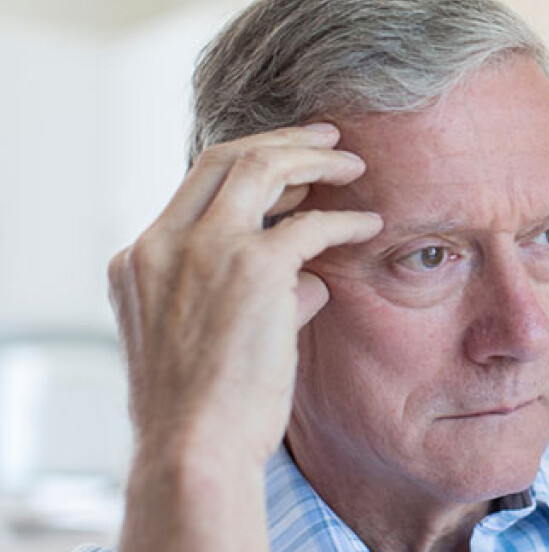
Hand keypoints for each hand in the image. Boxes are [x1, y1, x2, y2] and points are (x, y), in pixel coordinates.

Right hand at [109, 123, 383, 468]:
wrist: (195, 448)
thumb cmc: (206, 409)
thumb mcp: (206, 338)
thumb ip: (251, 297)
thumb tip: (311, 282)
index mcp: (139, 258)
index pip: (195, 183)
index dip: (249, 163)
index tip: (290, 161)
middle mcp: (165, 243)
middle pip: (228, 158)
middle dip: (283, 140)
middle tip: (329, 137)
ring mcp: (207, 250)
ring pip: (264, 167)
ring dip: (315, 159)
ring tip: (354, 164)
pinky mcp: (255, 268)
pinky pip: (313, 225)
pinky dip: (346, 220)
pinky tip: (372, 224)